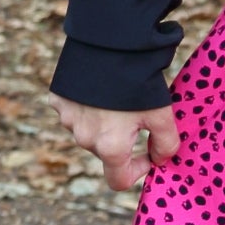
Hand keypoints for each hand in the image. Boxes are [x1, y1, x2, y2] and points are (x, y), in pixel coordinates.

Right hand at [49, 94, 179, 194]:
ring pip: (88, 132)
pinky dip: (86, 107)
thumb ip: (166, 144)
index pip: (118, 181)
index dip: (137, 172)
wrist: (110, 43)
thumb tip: (160, 159)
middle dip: (120, 141)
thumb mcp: (162, 114)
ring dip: (102, 123)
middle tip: (135, 116)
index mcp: (110, 147)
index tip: (147, 155)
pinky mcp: (58, 102)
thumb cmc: (139, 82)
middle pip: (105, 153)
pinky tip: (98, 89)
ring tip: (116, 98)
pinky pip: (74, 112)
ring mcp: (68, 120)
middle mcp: (84, 139)